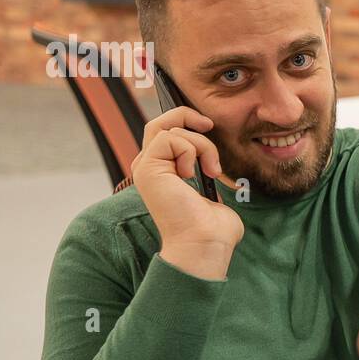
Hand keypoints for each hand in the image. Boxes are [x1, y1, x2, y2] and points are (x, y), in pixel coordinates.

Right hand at [131, 106, 243, 279]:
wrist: (205, 244)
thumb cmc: (212, 228)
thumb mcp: (212, 193)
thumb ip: (206, 175)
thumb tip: (213, 168)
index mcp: (161, 173)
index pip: (164, 133)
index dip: (184, 120)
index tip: (208, 126)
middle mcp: (149, 169)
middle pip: (158, 123)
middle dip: (185, 115)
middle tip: (208, 125)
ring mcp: (145, 168)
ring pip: (170, 129)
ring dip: (201, 144)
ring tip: (211, 170)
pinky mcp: (147, 169)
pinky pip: (170, 138)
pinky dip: (192, 150)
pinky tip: (195, 174)